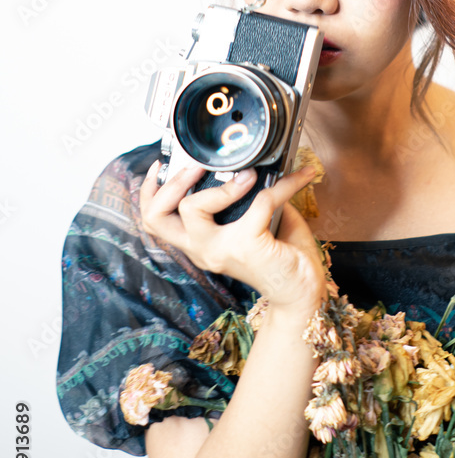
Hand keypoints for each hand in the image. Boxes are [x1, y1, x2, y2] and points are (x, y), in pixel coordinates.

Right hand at [140, 162, 325, 310]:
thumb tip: (253, 166)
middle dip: (171, 183)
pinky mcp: (247, 244)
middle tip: (195, 165)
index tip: (158, 165)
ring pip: (191, 208)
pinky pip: (262, 200)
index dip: (149, 190)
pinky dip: (284, 185)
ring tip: (244, 172)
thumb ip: (247, 199)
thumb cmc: (281, 259)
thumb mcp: (256, 225)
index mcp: (199, 244)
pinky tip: (302, 176)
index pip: (155, 220)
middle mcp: (202, 249)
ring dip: (216, 184)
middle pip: (156, 216)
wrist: (302, 293)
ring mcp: (220, 249)